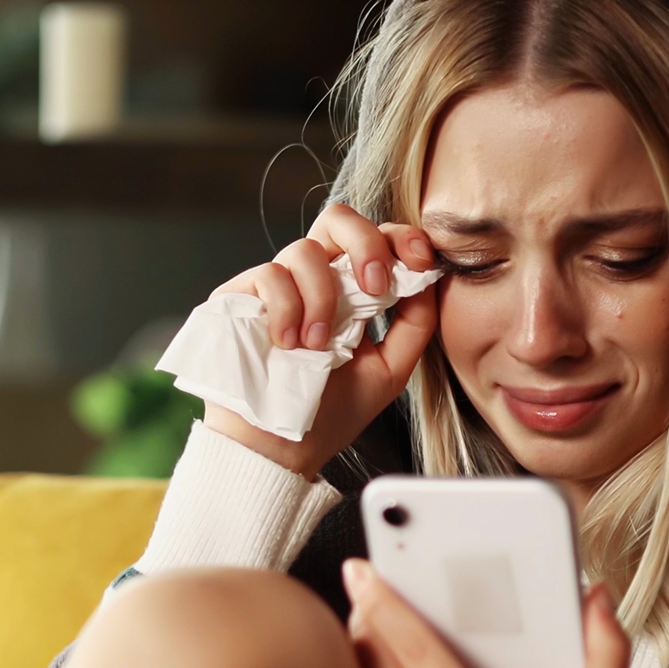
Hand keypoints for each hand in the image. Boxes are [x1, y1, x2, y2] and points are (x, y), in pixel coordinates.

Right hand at [201, 203, 439, 476]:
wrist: (280, 448)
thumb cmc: (330, 413)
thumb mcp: (389, 370)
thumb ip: (414, 324)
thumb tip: (430, 278)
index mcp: (349, 291)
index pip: (376, 239)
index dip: (400, 238)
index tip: (420, 262)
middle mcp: (313, 280)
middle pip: (338, 219)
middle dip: (366, 243)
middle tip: (375, 287)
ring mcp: (276, 286)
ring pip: (305, 250)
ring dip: (322, 297)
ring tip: (318, 344)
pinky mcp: (239, 296)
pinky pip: (269, 275)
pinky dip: (286, 308)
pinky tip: (288, 343)